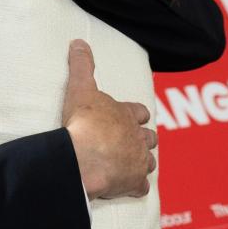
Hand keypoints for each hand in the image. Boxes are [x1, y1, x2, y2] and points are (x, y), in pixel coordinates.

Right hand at [61, 40, 156, 198]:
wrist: (83, 156)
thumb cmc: (83, 122)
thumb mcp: (80, 88)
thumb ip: (81, 65)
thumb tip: (78, 41)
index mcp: (126, 115)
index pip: (139, 112)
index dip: (137, 114)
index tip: (135, 116)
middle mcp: (137, 137)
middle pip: (150, 138)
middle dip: (144, 140)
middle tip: (132, 142)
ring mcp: (137, 161)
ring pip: (149, 162)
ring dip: (142, 162)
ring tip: (132, 164)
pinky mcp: (133, 182)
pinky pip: (140, 187)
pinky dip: (135, 186)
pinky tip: (127, 187)